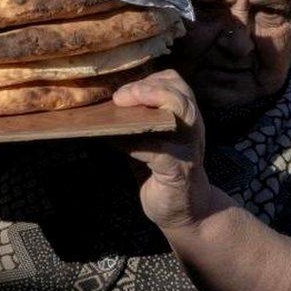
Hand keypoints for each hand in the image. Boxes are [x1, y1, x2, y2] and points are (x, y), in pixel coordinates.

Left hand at [112, 69, 213, 229]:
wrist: (185, 211)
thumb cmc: (163, 172)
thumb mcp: (150, 141)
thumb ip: (135, 123)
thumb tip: (99, 109)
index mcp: (184, 116)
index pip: (174, 81)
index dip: (148, 79)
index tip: (124, 89)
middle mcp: (191, 127)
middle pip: (179, 92)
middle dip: (147, 88)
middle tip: (119, 97)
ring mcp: (188, 147)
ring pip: (179, 111)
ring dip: (148, 103)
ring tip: (121, 106)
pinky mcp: (178, 170)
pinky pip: (159, 150)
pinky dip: (135, 143)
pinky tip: (117, 143)